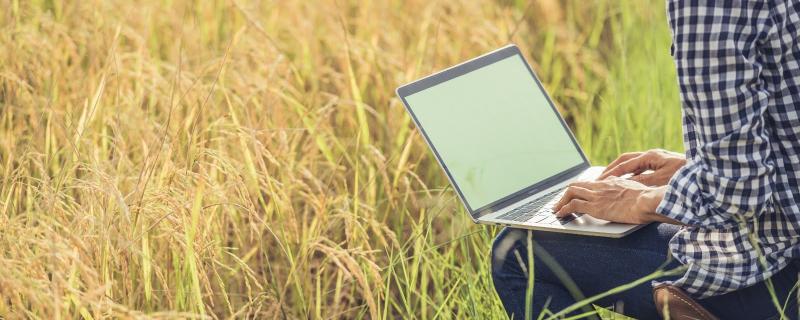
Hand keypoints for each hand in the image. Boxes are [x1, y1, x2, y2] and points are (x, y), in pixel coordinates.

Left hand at [552, 177, 670, 223]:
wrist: (647, 201)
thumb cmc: (647, 198)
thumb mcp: (635, 189)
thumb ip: (625, 189)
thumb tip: (626, 194)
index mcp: (610, 181)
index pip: (589, 183)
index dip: (579, 189)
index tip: (575, 194)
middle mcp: (600, 186)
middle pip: (576, 186)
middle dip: (566, 194)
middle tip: (561, 202)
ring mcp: (596, 196)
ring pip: (571, 193)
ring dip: (561, 202)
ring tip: (556, 209)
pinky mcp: (595, 207)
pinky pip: (573, 206)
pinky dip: (564, 209)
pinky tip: (561, 214)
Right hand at [598, 149, 685, 185]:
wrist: (707, 172)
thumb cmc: (687, 176)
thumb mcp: (663, 180)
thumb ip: (643, 180)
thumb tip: (626, 183)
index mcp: (651, 156)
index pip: (625, 164)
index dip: (611, 173)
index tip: (600, 181)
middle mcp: (652, 155)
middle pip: (625, 159)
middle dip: (612, 168)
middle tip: (600, 178)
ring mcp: (658, 158)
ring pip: (633, 163)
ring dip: (621, 170)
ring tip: (610, 180)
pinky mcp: (663, 164)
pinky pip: (641, 168)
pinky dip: (631, 173)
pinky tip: (629, 181)